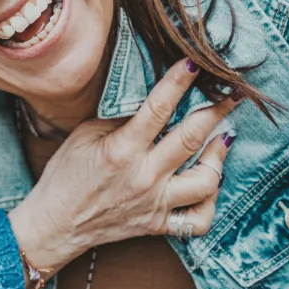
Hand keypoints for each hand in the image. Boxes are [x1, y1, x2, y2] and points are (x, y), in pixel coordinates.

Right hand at [10, 59, 235, 272]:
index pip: (158, 108)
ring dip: (219, 157)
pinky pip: (198, 220)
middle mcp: (144, 177)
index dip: (179, 82)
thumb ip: (120, 119)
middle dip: (217, 111)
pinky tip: (210, 183)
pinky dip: (210, 202)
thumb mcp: (85, 136)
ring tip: (222, 140)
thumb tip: (153, 99)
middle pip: (191, 138)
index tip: (195, 62)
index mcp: (122, 150)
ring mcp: (155, 203)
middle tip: (234, 92)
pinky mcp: (158, 225)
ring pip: (205, 181)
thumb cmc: (65, 176)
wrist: (55, 226)